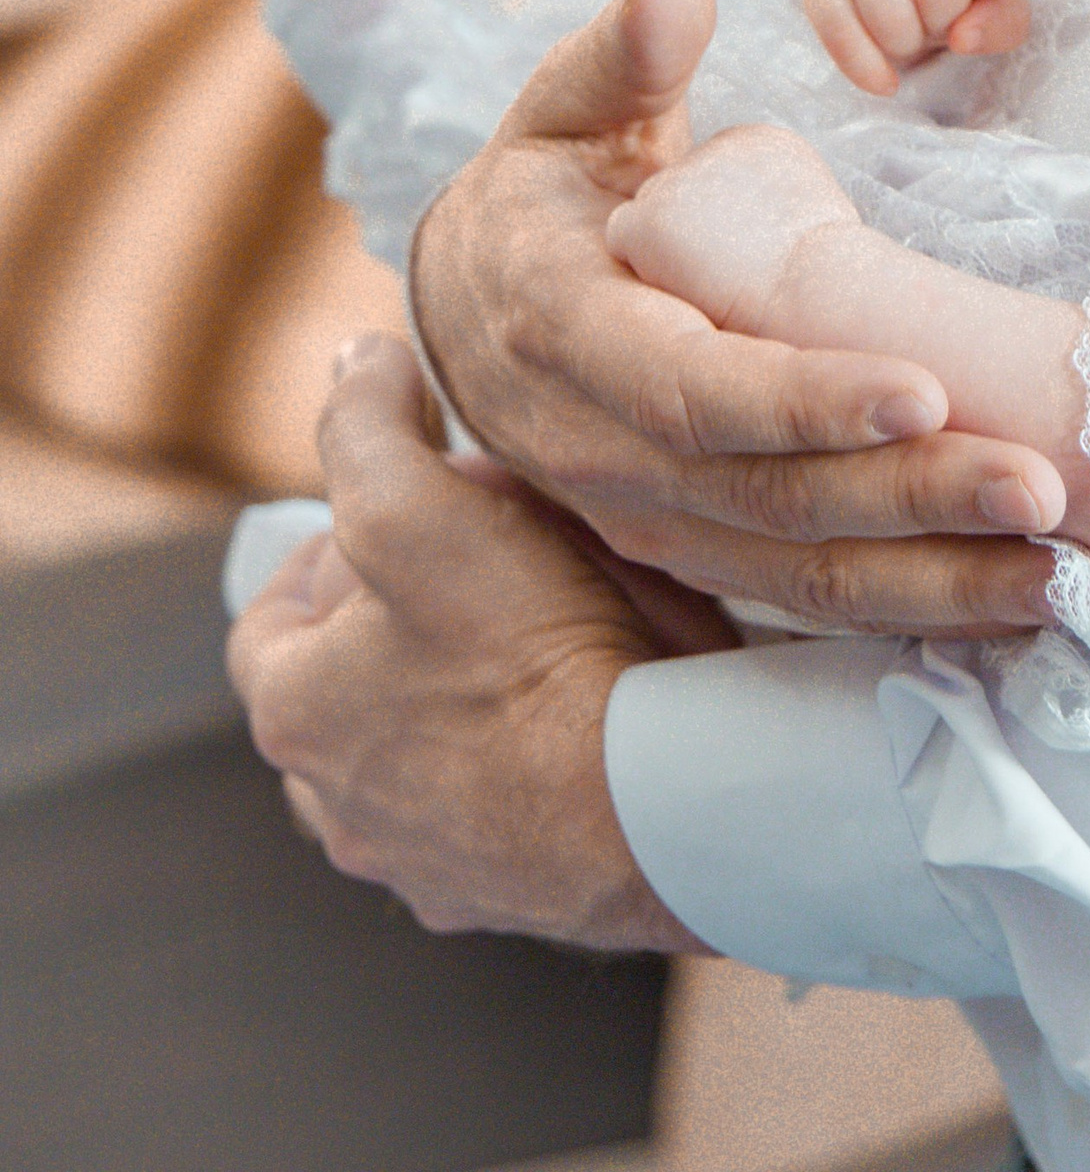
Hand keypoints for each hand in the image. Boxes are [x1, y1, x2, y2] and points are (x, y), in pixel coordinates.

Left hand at [226, 336, 717, 947]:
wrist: (648, 802)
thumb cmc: (526, 654)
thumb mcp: (421, 505)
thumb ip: (368, 429)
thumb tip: (352, 362)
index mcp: (295, 714)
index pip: (275, 611)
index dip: (337, 539)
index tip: (410, 503)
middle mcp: (337, 804)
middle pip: (353, 678)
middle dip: (411, 609)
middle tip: (494, 549)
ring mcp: (419, 860)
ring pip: (424, 747)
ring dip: (465, 687)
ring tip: (553, 621)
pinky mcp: (502, 893)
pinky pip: (500, 805)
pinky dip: (528, 755)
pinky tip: (592, 703)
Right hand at [406, 0, 1061, 629]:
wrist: (465, 304)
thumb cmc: (542, 188)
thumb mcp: (564, 107)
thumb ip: (624, 47)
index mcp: (570, 336)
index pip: (695, 387)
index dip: (805, 401)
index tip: (921, 389)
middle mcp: (603, 451)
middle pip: (765, 498)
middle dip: (910, 500)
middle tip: (1040, 488)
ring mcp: (644, 519)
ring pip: (790, 571)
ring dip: (928, 580)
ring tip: (1056, 571)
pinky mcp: (687, 551)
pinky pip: (797, 595)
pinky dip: (902, 609)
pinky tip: (1006, 602)